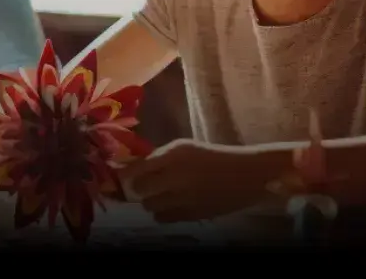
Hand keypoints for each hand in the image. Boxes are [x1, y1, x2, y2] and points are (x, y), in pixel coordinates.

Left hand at [119, 139, 274, 222]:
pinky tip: (172, 204)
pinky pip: (162, 218)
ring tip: (161, 194)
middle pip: (140, 189)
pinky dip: (162, 212)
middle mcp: (176, 175)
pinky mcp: (190, 215)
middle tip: (144, 185)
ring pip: (149, 206)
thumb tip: (130, 169)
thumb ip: (159, 157)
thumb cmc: (213, 156)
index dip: (124, 174)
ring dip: (150, 201)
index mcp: (175, 154)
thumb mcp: (185, 148)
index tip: (119, 176)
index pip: (137, 168)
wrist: (246, 175)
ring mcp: (183, 197)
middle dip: (138, 188)